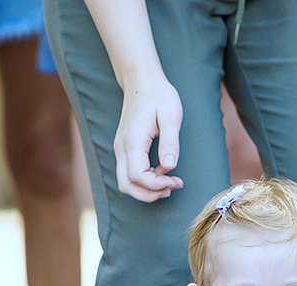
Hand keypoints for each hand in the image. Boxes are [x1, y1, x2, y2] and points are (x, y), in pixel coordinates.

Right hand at [114, 74, 184, 202]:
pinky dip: (143, 180)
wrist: (142, 81)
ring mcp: (120, 148)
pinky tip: (162, 171)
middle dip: (149, 194)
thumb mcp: (171, 116)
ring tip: (168, 184)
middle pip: (127, 185)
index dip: (157, 185)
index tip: (176, 181)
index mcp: (132, 141)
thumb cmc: (159, 96)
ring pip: (125, 182)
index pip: (138, 176)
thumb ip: (170, 142)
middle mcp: (122, 147)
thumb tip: (169, 166)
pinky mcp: (124, 148)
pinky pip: (128, 173)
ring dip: (146, 189)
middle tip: (172, 188)